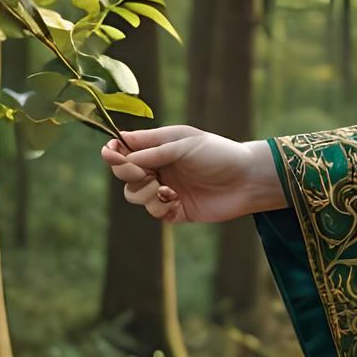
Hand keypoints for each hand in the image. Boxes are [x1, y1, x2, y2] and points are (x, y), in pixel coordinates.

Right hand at [99, 125, 280, 223]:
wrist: (247, 180)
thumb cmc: (219, 154)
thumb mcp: (184, 144)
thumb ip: (151, 151)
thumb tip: (116, 153)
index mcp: (159, 147)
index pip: (125, 149)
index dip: (113, 152)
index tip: (110, 153)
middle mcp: (159, 168)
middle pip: (125, 173)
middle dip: (129, 174)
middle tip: (146, 173)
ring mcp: (166, 189)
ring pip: (135, 194)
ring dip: (146, 192)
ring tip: (167, 189)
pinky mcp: (175, 210)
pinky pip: (153, 211)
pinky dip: (160, 206)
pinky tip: (175, 200)